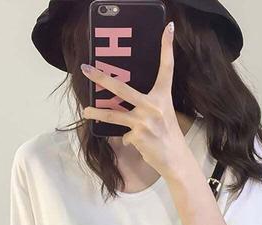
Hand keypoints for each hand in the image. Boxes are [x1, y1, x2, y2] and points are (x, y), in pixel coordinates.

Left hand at [81, 21, 190, 180]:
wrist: (176, 160)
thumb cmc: (168, 137)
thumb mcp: (163, 116)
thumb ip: (147, 107)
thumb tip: (124, 108)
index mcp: (163, 97)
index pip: (166, 68)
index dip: (167, 47)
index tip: (169, 28)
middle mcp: (153, 105)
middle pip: (122, 88)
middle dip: (101, 78)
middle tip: (86, 69)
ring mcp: (144, 121)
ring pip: (112, 115)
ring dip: (96, 114)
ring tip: (86, 112)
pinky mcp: (137, 135)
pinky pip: (124, 136)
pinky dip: (128, 140)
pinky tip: (139, 144)